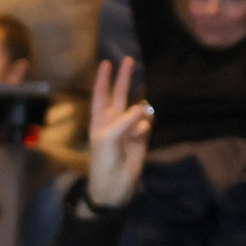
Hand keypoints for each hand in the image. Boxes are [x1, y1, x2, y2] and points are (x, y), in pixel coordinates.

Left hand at [83, 56, 151, 209]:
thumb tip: (143, 108)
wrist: (114, 185)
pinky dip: (144, 128)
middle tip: (129, 60)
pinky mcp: (141, 138)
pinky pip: (146, 125)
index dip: (103, 79)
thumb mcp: (108, 138)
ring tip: (130, 128)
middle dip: (124, 79)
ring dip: (138, 109)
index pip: (100, 95)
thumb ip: (124, 120)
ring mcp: (128, 128)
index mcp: (99, 120)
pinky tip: (138, 139)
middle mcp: (113, 121)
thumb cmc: (103, 161)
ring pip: (137, 109)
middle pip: (119, 95)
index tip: (105, 62)